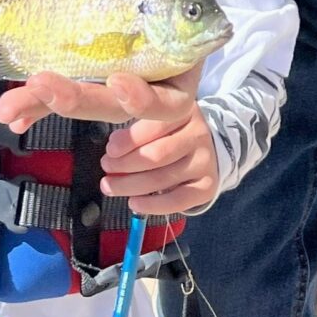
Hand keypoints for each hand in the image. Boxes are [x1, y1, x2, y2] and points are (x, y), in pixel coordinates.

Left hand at [0, 0, 215, 140]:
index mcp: (182, 54)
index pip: (170, 98)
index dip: (146, 99)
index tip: (120, 79)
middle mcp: (148, 73)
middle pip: (116, 105)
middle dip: (79, 99)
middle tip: (45, 83)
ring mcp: (111, 70)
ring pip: (82, 99)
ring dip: (45, 104)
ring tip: (9, 108)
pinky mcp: (82, 62)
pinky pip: (60, 87)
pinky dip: (35, 101)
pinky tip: (10, 110)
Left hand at [102, 101, 219, 216]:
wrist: (202, 151)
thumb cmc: (170, 135)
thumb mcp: (157, 121)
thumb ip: (137, 129)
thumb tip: (114, 146)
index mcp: (185, 112)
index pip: (156, 126)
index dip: (129, 140)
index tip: (110, 150)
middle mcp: (199, 134)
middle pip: (158, 155)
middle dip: (125, 164)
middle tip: (106, 168)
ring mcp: (206, 161)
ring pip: (163, 178)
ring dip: (130, 185)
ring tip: (110, 186)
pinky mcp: (209, 186)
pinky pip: (177, 200)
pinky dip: (152, 205)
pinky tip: (134, 203)